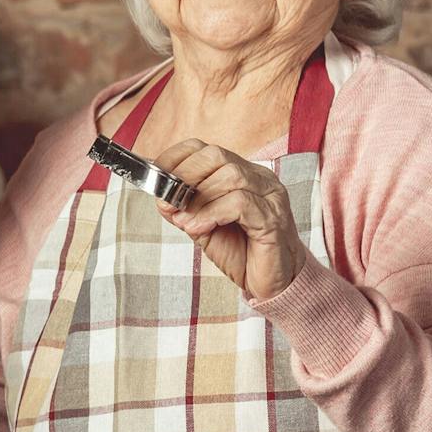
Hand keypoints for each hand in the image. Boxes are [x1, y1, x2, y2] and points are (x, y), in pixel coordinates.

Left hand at [152, 139, 306, 301]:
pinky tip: (200, 228)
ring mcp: (270, 196)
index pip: (205, 149)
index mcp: (242, 174)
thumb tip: (161, 196)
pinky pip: (240, 203)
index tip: (157, 179)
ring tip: (183, 221)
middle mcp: (258, 178)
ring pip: (230, 176)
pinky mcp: (273, 218)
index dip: (176, 159)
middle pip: (217, 156)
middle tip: (169, 201)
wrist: (274, 282)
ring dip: (198, 199)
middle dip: (185, 176)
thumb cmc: (242, 252)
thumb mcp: (203, 227)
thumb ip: (184, 209)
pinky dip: (212, 214)